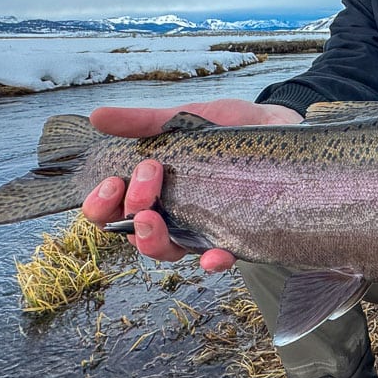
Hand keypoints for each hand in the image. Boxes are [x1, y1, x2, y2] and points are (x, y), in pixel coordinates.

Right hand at [80, 98, 302, 270]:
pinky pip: (221, 258)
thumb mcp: (183, 119)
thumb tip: (98, 116)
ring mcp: (202, 228)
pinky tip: (212, 256)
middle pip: (134, 235)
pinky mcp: (237, 236)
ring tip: (152, 218)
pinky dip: (213, 261)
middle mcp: (173, 215)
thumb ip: (143, 122)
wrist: (279, 124)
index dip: (102, 205)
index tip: (113, 182)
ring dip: (153, 240)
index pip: (113, 211)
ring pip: (168, 251)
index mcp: (153, 190)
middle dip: (128, 214)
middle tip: (145, 182)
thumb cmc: (227, 129)